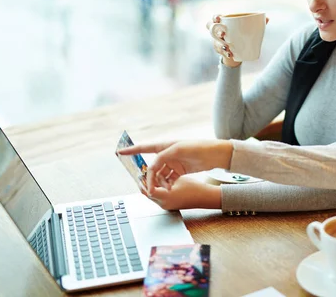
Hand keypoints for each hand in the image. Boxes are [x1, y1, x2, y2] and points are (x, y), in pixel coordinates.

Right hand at [117, 139, 232, 192]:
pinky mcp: (180, 171)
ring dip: (159, 182)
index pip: (144, 147)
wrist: (215, 155)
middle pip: (152, 167)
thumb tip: (151, 167)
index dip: (132, 150)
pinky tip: (169, 189)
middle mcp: (167, 154)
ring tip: (164, 189)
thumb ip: (162, 157)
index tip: (120, 151)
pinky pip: (168, 179)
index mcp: (165, 145)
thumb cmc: (197, 147)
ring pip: (160, 175)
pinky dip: (167, 184)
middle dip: (149, 177)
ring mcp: (173, 163)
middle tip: (149, 187)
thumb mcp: (177, 150)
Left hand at [139, 176, 221, 209]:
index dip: (143, 182)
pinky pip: (159, 198)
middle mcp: (164, 204)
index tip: (140, 175)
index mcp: (165, 196)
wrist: (204, 197)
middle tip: (142, 176)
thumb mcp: (177, 178)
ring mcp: (167, 206)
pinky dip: (157, 190)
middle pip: (148, 195)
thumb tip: (154, 173)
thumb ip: (164, 177)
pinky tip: (160, 182)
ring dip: (151, 187)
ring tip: (151, 177)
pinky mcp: (170, 205)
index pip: (148, 190)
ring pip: (153, 196)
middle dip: (144, 185)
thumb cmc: (193, 188)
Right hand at [207, 14, 269, 67]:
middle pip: (209, 27)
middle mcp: (218, 31)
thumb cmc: (244, 36)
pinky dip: (225, 53)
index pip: (216, 17)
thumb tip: (268, 18)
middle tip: (222, 33)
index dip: (215, 17)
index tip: (219, 18)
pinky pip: (219, 51)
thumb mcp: (251, 30)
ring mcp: (217, 41)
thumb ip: (259, 23)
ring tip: (227, 47)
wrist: (241, 52)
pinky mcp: (220, 51)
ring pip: (214, 41)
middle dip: (213, 29)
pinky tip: (230, 53)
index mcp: (224, 23)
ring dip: (220, 44)